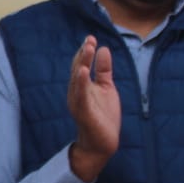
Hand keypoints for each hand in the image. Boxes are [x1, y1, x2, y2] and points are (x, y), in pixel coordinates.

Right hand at [67, 36, 119, 182]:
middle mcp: (76, 93)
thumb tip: (103, 49)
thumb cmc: (103, 117)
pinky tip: (84, 71)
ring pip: (78, 80)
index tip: (91, 38)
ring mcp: (78, 102)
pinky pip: (81, 96)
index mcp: (82, 86)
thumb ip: (104, 70)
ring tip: (87, 49)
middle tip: (90, 40)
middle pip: (78, 69)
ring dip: (82, 63)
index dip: (85, 52)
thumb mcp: (106, 88)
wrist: (102, 144)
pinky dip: (81, 83)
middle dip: (83, 54)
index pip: (81, 65)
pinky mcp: (83, 112)